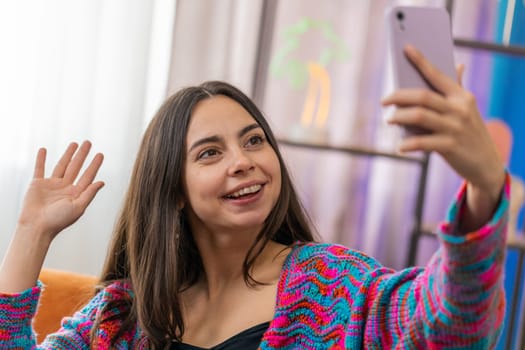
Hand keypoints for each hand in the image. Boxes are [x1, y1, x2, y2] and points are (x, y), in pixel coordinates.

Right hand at [17, 141, 104, 240]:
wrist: (36, 227)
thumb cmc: (58, 221)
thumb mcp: (78, 207)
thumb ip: (89, 193)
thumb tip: (102, 182)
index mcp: (76, 194)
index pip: (88, 175)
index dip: (94, 165)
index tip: (100, 154)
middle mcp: (65, 188)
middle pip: (76, 167)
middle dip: (82, 155)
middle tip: (88, 143)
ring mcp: (52, 185)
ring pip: (61, 166)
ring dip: (67, 154)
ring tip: (74, 144)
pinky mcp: (37, 184)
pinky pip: (40, 168)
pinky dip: (41, 159)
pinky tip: (43, 150)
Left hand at [382, 45, 504, 229]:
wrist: (486, 164)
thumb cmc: (469, 133)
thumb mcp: (467, 110)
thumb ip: (458, 89)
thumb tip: (457, 65)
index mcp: (461, 96)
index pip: (437, 75)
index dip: (421, 61)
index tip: (406, 49)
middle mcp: (459, 109)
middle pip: (422, 96)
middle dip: (398, 96)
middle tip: (384, 101)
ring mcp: (455, 127)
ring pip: (418, 116)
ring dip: (398, 117)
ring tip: (389, 120)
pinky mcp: (451, 146)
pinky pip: (422, 142)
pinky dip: (407, 144)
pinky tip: (400, 146)